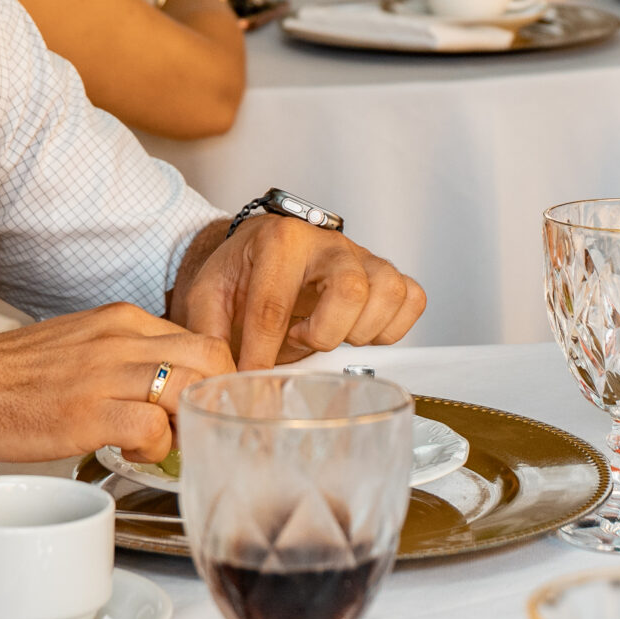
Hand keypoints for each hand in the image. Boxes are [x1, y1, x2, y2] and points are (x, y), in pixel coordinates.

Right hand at [0, 302, 233, 462]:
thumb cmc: (11, 375)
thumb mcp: (80, 344)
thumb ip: (124, 356)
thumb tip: (163, 386)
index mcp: (121, 320)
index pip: (200, 339)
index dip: (212, 378)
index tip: (202, 405)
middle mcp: (120, 339)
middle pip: (211, 356)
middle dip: (216, 397)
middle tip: (195, 426)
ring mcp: (105, 374)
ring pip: (190, 388)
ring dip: (187, 424)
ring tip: (161, 442)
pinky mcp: (88, 413)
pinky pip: (154, 428)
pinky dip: (155, 448)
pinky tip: (131, 453)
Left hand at [169, 214, 426, 369]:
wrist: (258, 251)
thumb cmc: (239, 273)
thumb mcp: (208, 296)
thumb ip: (208, 333)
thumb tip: (217, 378)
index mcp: (280, 240)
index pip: (274, 305)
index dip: (261, 354)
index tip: (251, 379)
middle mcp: (328, 242)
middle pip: (351, 290)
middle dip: (324, 333)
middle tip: (300, 342)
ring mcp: (362, 255)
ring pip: (388, 292)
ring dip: (360, 329)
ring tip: (328, 335)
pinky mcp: (385, 272)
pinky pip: (411, 299)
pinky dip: (390, 325)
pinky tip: (357, 332)